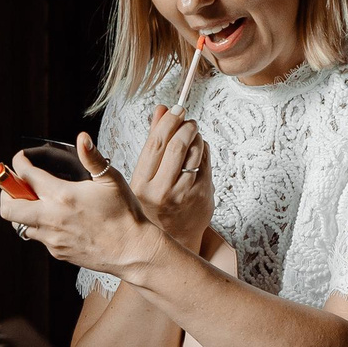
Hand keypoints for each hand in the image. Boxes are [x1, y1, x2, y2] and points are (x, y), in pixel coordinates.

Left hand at [1, 134, 160, 276]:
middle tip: (17, 184)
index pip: (25, 175)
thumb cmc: (124, 214)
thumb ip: (93, 158)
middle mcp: (51, 218)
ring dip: (22, 210)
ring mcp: (52, 238)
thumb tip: (83, 137)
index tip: (20, 159)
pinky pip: (38, 237)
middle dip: (7, 192)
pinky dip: (39, 225)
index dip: (18, 163)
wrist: (132, 251)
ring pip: (19, 224)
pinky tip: (56, 218)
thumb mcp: (111, 180)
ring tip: (36, 201)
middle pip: (8, 207)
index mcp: (62, 196)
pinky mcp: (57, 252)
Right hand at [127, 108, 213, 250]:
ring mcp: (184, 194)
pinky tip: (199, 148)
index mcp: (142, 184)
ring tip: (192, 132)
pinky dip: (203, 149)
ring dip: (196, 135)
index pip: (155, 144)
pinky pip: (206, 162)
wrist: (174, 238)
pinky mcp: (202, 195)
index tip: (175, 109)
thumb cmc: (156, 204)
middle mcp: (162, 190)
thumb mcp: (145, 176)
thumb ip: (153, 142)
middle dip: (185, 125)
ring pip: (195, 152)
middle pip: (177, 145)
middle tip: (188, 118)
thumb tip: (161, 109)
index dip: (168, 122)